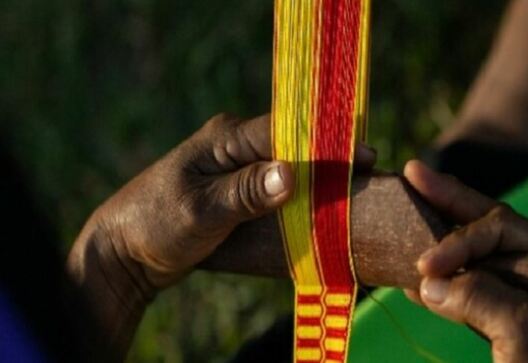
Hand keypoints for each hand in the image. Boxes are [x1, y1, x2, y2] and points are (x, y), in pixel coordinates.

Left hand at [67, 113, 374, 357]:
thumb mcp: (200, 210)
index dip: (326, 143)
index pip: (285, 131)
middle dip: (329, 161)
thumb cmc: (155, 224)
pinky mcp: (239, 193)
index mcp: (226, 138)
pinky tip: (321, 211)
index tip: (364, 156)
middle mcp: (235, 147)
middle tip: (369, 176)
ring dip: (317, 182)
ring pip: (289, 170)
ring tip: (354, 194)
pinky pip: (277, 191)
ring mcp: (237, 170)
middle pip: (293, 148)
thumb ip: (244, 192)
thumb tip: (291, 175)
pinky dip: (299, 199)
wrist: (124, 252)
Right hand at [403, 160, 527, 362]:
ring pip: (470, 254)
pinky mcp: (492, 318)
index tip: (424, 267)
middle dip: (449, 201)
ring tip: (406, 208)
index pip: (503, 231)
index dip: (461, 240)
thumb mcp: (525, 337)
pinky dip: (434, 280)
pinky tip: (410, 277)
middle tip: (412, 172)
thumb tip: (430, 281)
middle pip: (487, 226)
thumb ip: (484, 299)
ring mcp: (514, 295)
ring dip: (435, 236)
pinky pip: (460, 288)